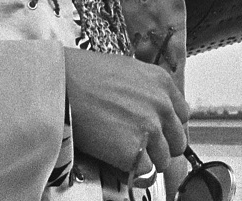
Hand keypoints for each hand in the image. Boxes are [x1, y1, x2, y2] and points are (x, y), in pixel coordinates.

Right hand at [62, 48, 189, 174]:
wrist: (60, 84)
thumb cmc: (83, 73)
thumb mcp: (126, 70)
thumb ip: (146, 90)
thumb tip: (150, 110)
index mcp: (162, 83)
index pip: (182, 115)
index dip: (166, 126)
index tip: (155, 131)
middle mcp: (162, 105)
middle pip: (177, 141)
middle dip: (160, 146)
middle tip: (139, 146)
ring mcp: (150, 129)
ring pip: (163, 160)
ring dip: (146, 160)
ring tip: (124, 153)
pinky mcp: (134, 151)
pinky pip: (144, 172)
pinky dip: (132, 171)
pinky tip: (116, 160)